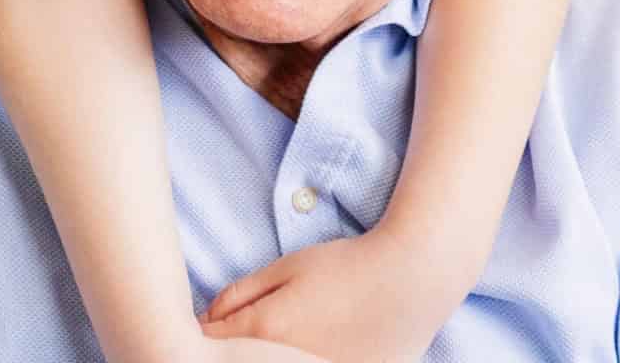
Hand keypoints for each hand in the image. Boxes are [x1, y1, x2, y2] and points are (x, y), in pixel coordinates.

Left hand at [200, 231, 458, 362]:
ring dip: (269, 358)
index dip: (208, 329)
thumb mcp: (287, 267)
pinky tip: (316, 347)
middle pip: (239, 362)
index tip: (215, 322)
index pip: (212, 340)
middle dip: (236, 350)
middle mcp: (284, 362)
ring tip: (291, 336)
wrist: (412, 279)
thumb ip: (241, 293)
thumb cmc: (348, 266)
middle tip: (256, 331)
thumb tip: (207, 317)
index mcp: (265, 329)